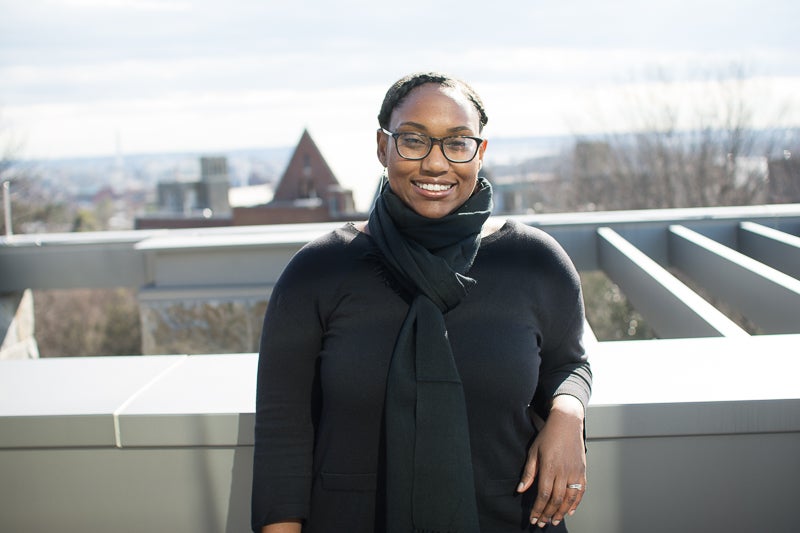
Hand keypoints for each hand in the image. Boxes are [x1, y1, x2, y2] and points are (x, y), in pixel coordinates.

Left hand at [517, 395, 586, 527]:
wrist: (567, 423)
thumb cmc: (548, 436)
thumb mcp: (533, 452)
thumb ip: (528, 473)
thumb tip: (520, 489)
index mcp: (550, 467)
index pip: (543, 494)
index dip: (538, 509)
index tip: (533, 518)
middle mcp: (564, 472)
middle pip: (556, 500)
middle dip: (548, 514)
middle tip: (542, 523)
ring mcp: (575, 472)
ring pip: (569, 499)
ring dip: (561, 512)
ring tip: (554, 520)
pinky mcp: (582, 471)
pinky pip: (581, 492)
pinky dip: (575, 503)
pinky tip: (570, 511)